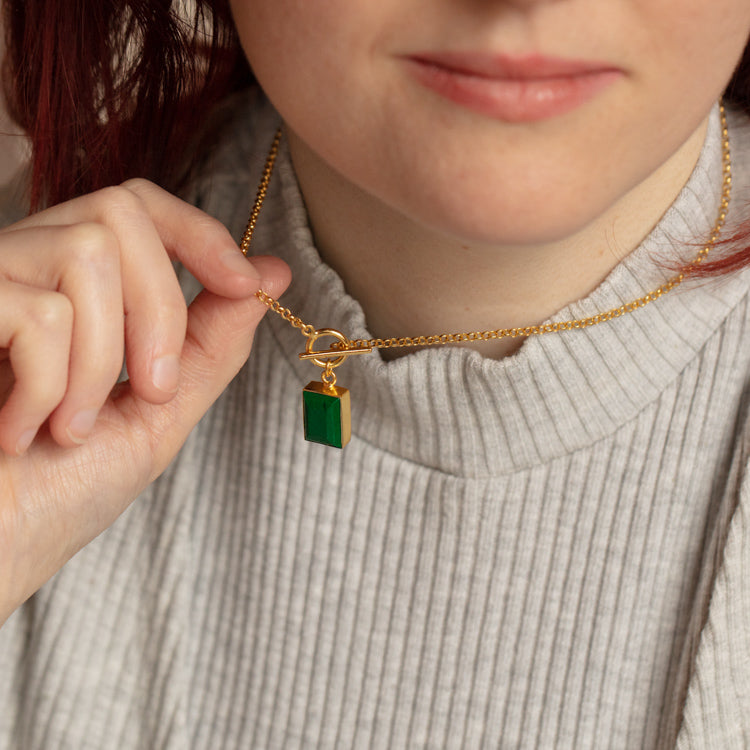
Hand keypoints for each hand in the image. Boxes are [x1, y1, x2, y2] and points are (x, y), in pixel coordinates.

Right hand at [0, 179, 289, 624]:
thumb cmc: (60, 494)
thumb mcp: (158, 411)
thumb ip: (211, 341)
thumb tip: (273, 272)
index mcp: (71, 288)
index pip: (137, 206)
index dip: (200, 231)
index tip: (247, 282)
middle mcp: (24, 267)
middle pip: (120, 213)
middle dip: (160, 310)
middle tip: (148, 391)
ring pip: (86, 255)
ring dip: (101, 363)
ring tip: (67, 428)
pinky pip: (38, 312)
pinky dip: (48, 386)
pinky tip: (17, 430)